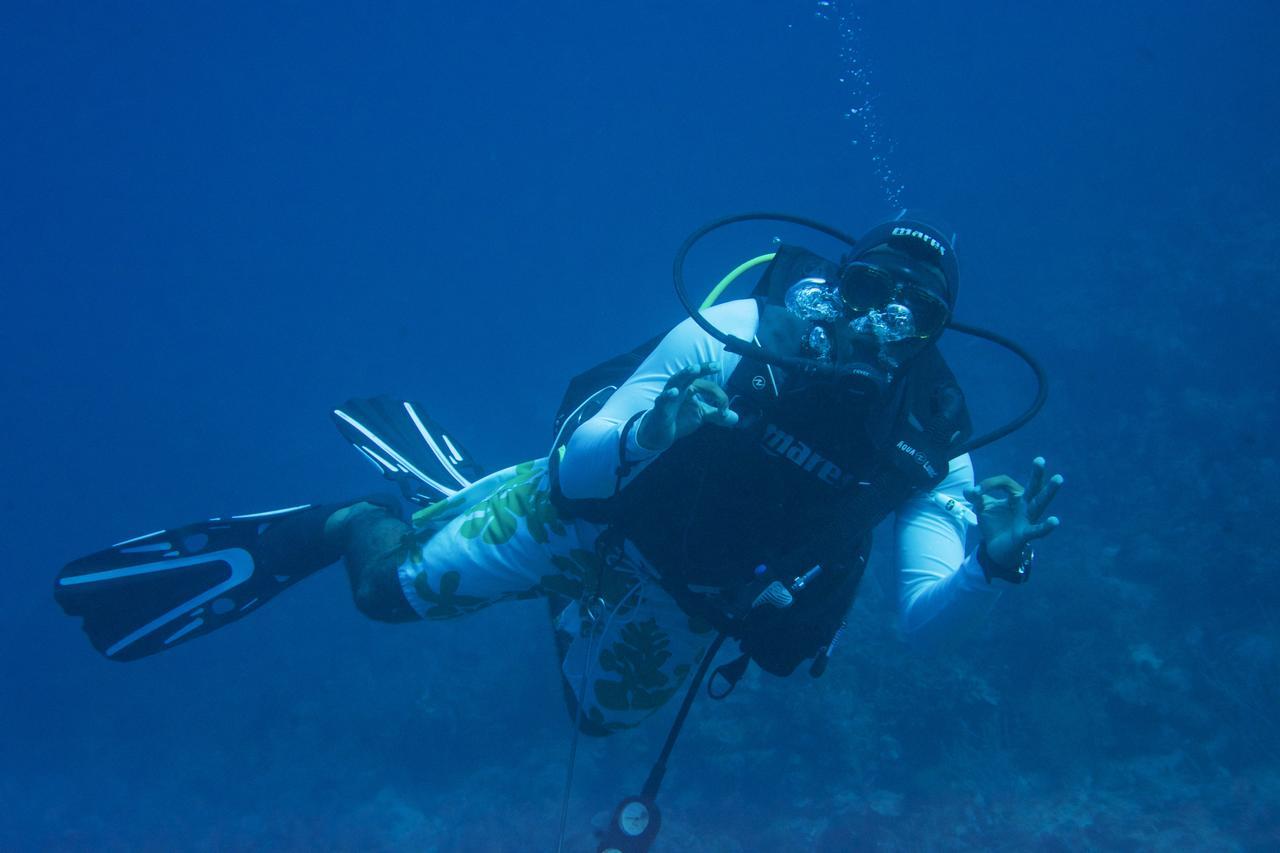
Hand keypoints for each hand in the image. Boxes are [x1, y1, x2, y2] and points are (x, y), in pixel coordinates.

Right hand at [635, 362, 738, 451]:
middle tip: (716, 366)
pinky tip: (674, 392)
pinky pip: (663, 400)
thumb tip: (735, 417)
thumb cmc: (679, 418)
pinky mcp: (660, 408)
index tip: (725, 411)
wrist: (660, 434)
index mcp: (690, 387)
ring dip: (685, 374)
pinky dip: (668, 395)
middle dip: (704, 368)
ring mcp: (669, 396)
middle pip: (691, 374)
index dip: (720, 397)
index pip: (709, 386)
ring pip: (676, 381)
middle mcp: (679, 387)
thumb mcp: (701, 415)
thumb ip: (717, 414)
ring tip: (695, 369)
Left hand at [963, 456, 1062, 570]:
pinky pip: (1037, 530)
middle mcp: (1026, 505)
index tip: (976, 492)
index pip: (1005, 482)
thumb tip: (969, 490)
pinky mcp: (1026, 534)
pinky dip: (1046, 527)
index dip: (989, 484)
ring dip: (1049, 491)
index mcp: (1016, 496)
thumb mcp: (982, 507)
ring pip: (1040, 503)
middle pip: (1033, 486)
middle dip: (1037, 473)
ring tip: (1059, 478)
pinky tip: (1055, 521)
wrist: (995, 548)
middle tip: (1040, 460)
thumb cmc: (994, 523)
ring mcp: (1028, 518)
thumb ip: (975, 496)